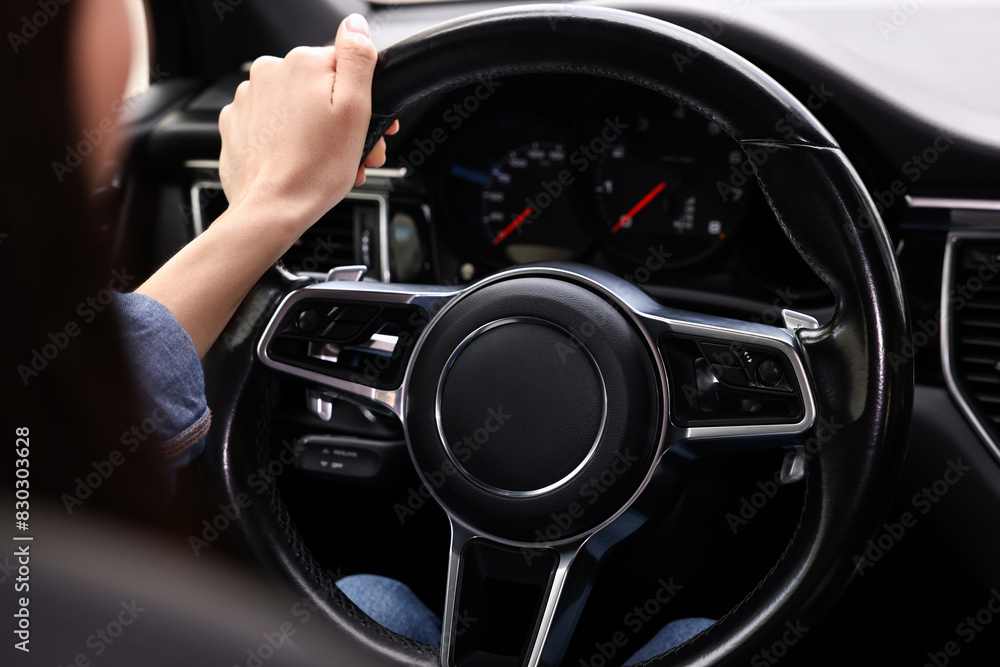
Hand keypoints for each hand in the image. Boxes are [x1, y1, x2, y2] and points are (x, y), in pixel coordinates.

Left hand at [218, 14, 393, 233]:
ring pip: (297, 109)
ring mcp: (248, 98)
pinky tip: (301, 163)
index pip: (345, 68)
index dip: (364, 100)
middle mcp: (270, 72)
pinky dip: (288, 141)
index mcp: (302, 63)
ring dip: (317, 132)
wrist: (272, 208)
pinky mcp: (237, 124)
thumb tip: (355, 24)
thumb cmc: (315, 168)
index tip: (371, 128)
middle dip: (341, 120)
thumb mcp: (355, 109)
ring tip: (328, 164)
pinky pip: (272, 125)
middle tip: (355, 154)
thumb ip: (357, 58)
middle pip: (320, 89)